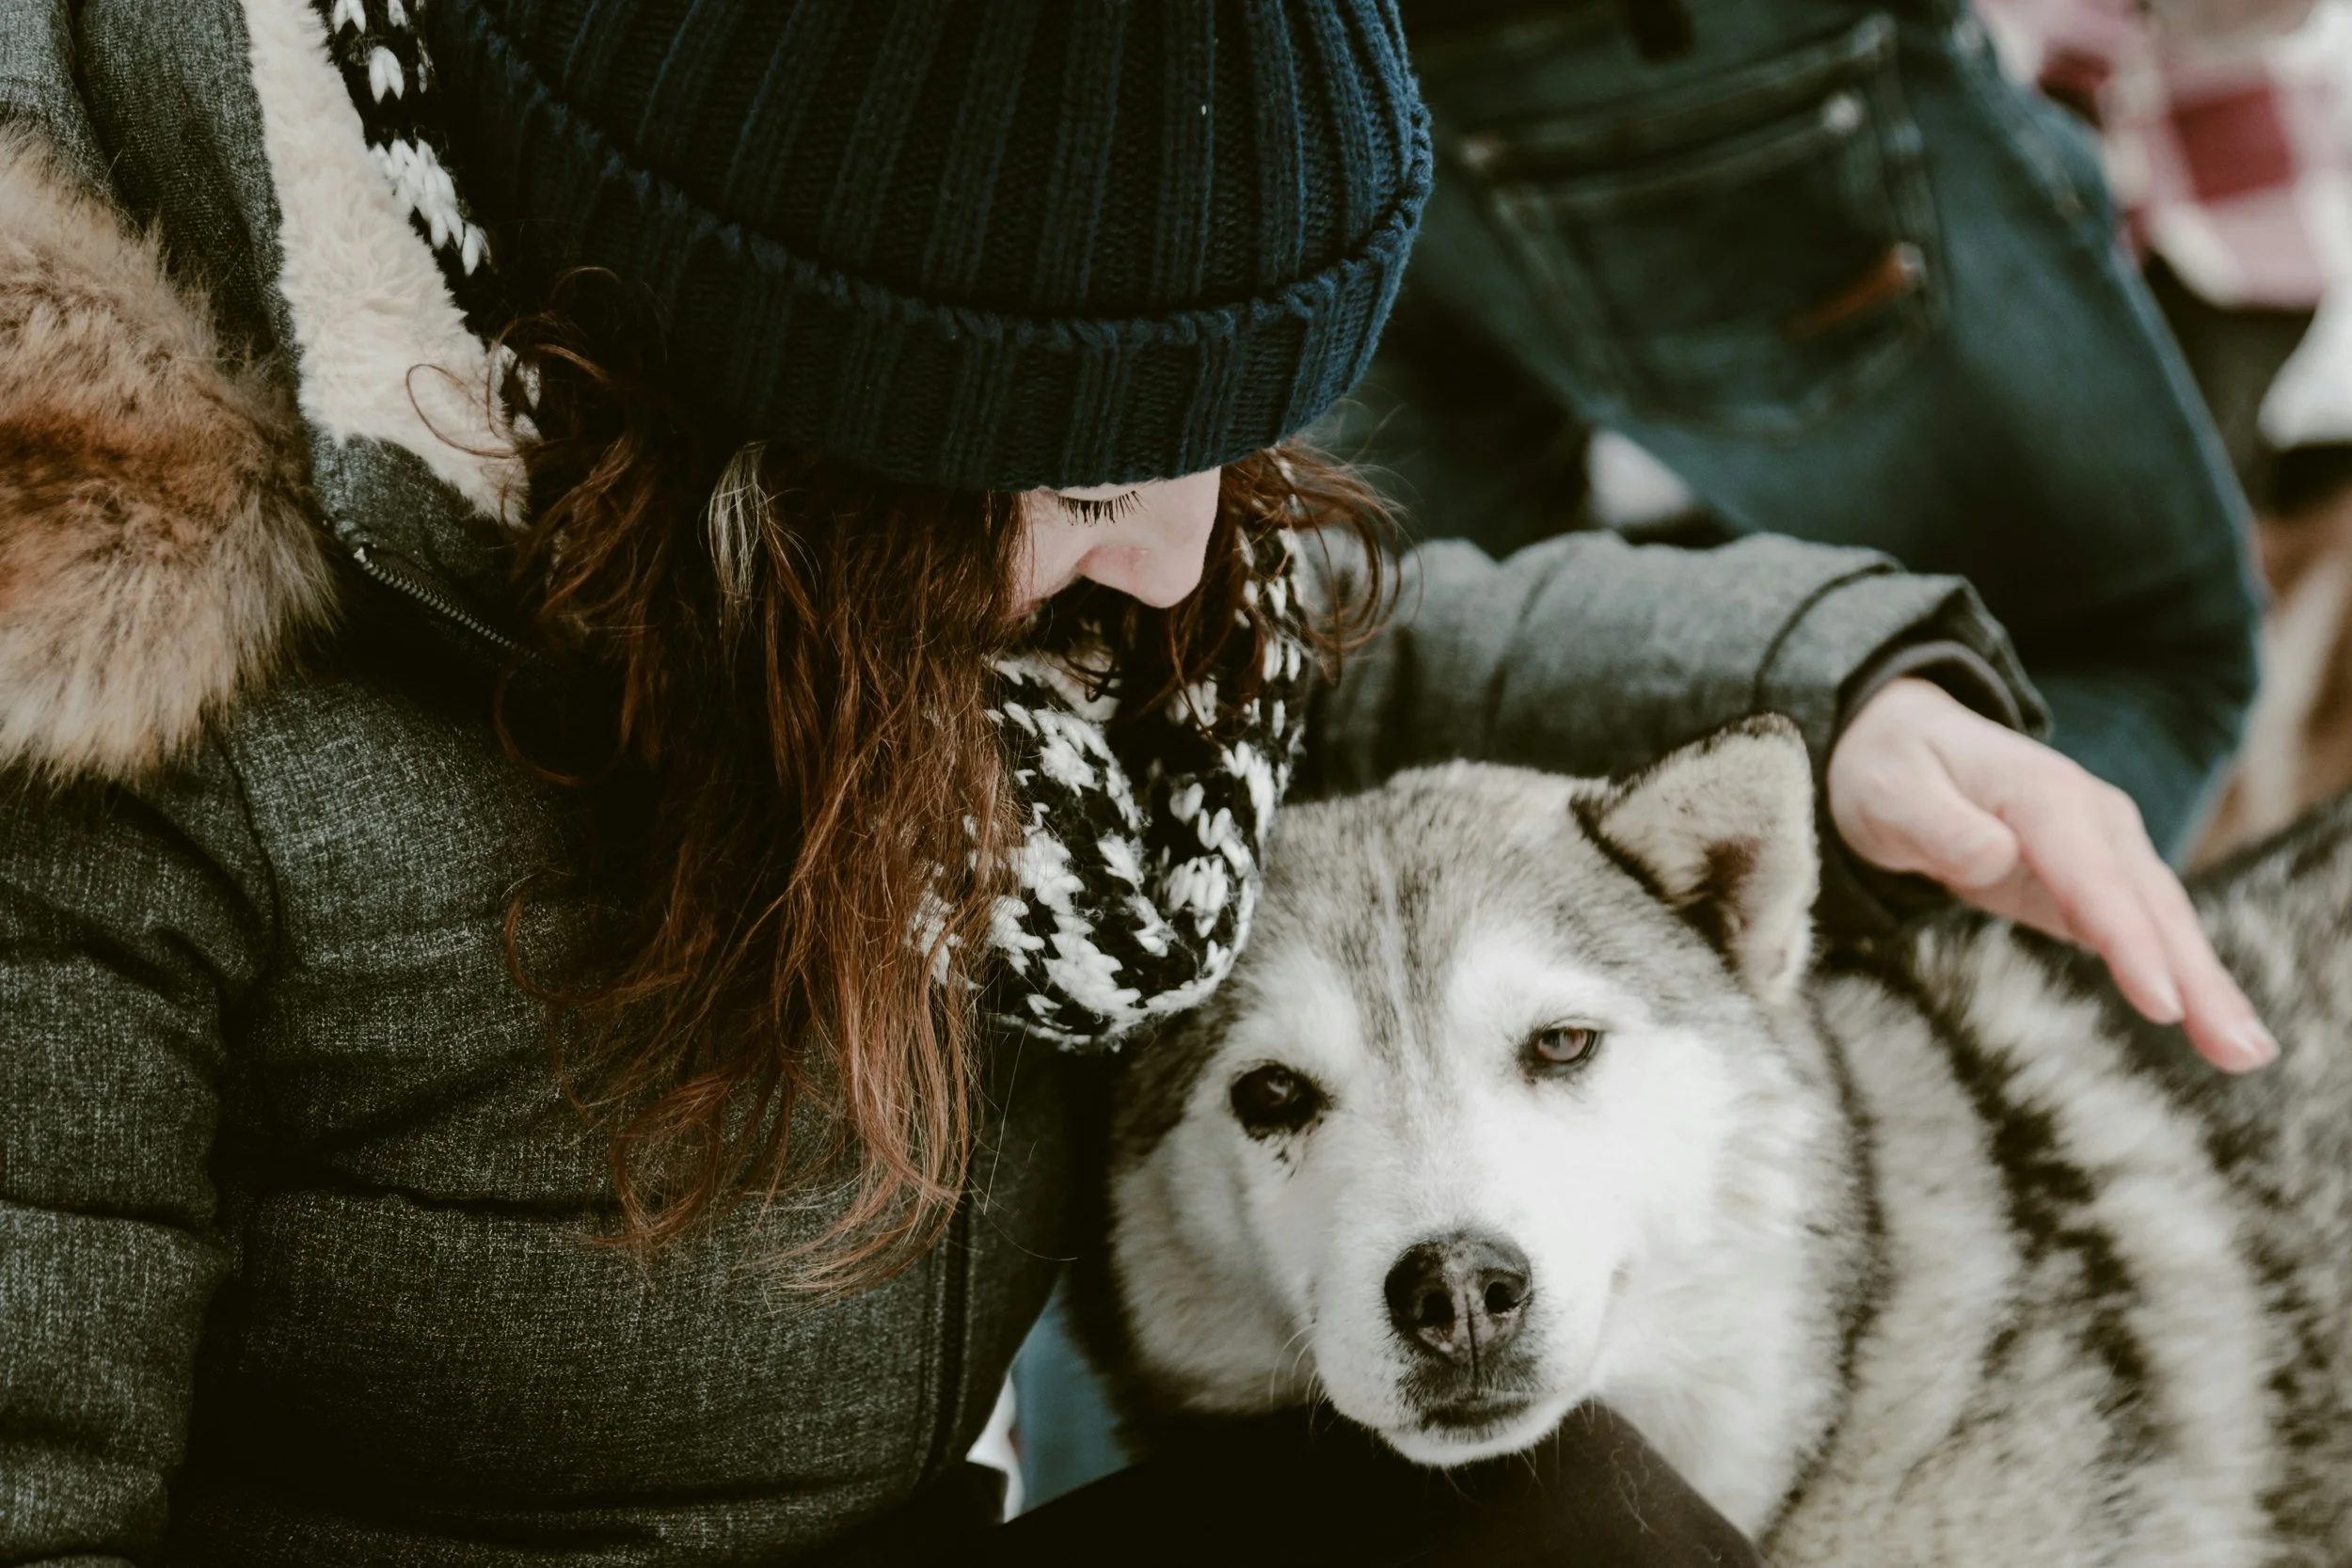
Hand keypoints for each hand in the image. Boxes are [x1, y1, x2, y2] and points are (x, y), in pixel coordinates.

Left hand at [1827, 678, 2276, 1071]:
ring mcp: (2105, 849)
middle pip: (2151, 906)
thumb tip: (1992, 854)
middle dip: (2197, 979)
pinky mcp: (2097, 881)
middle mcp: (2094, 818)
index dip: (2129, 941)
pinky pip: (2147, 934)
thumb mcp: (1892, 791)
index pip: (2094, 876)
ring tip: (2248, 1053)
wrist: (1903, 743)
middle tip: (2241, 1051)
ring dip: (2208, 987)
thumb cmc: (1894, 770)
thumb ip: (1939, 825)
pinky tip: (2214, 1025)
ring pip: (2164, 923)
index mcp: (2046, 794)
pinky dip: (2183, 978)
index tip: (2162, 1004)